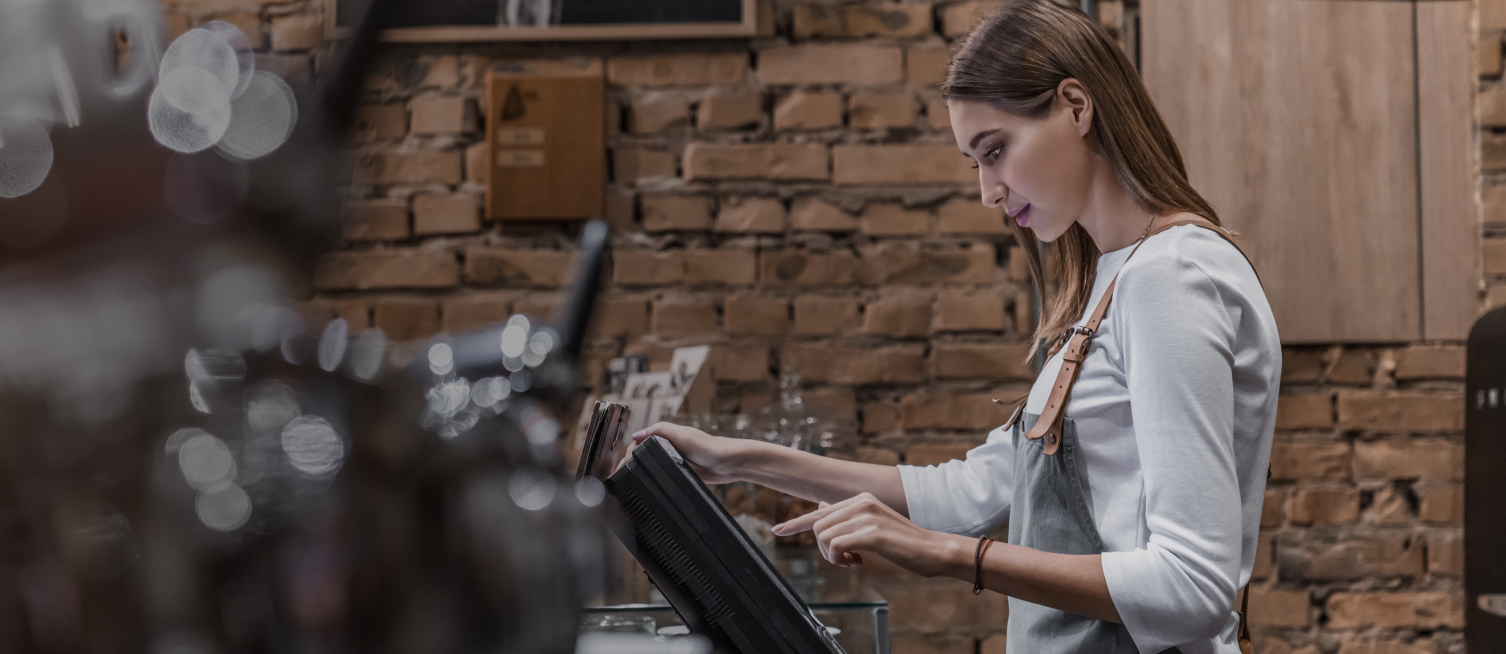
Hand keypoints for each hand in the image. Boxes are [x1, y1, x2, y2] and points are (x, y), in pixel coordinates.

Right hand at [626, 422, 743, 484]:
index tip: (623, 464)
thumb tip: (636, 435)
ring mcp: (674, 461)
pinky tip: (647, 487)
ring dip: (641, 472)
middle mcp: (669, 447)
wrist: (729, 464)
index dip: (631, 451)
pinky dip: (654, 479)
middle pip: (644, 454)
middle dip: (631, 463)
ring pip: (652, 466)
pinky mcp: (681, 473)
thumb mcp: (682, 435)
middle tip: (622, 476)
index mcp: (667, 435)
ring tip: (628, 482)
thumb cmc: (709, 447)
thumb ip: (659, 431)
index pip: (641, 441)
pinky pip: (663, 476)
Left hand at [772, 492, 951, 575]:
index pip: (819, 511)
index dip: (796, 523)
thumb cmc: (904, 544)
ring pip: (824, 537)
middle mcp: (861, 502)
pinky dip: (840, 559)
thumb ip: (847, 517)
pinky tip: (859, 561)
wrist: (934, 550)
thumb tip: (820, 507)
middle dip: (825, 550)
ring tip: (855, 560)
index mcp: (861, 499)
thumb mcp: (872, 526)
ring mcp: (866, 515)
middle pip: (818, 526)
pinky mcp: (871, 533)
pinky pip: (835, 546)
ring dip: (833, 556)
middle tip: (847, 560)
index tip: (778, 530)